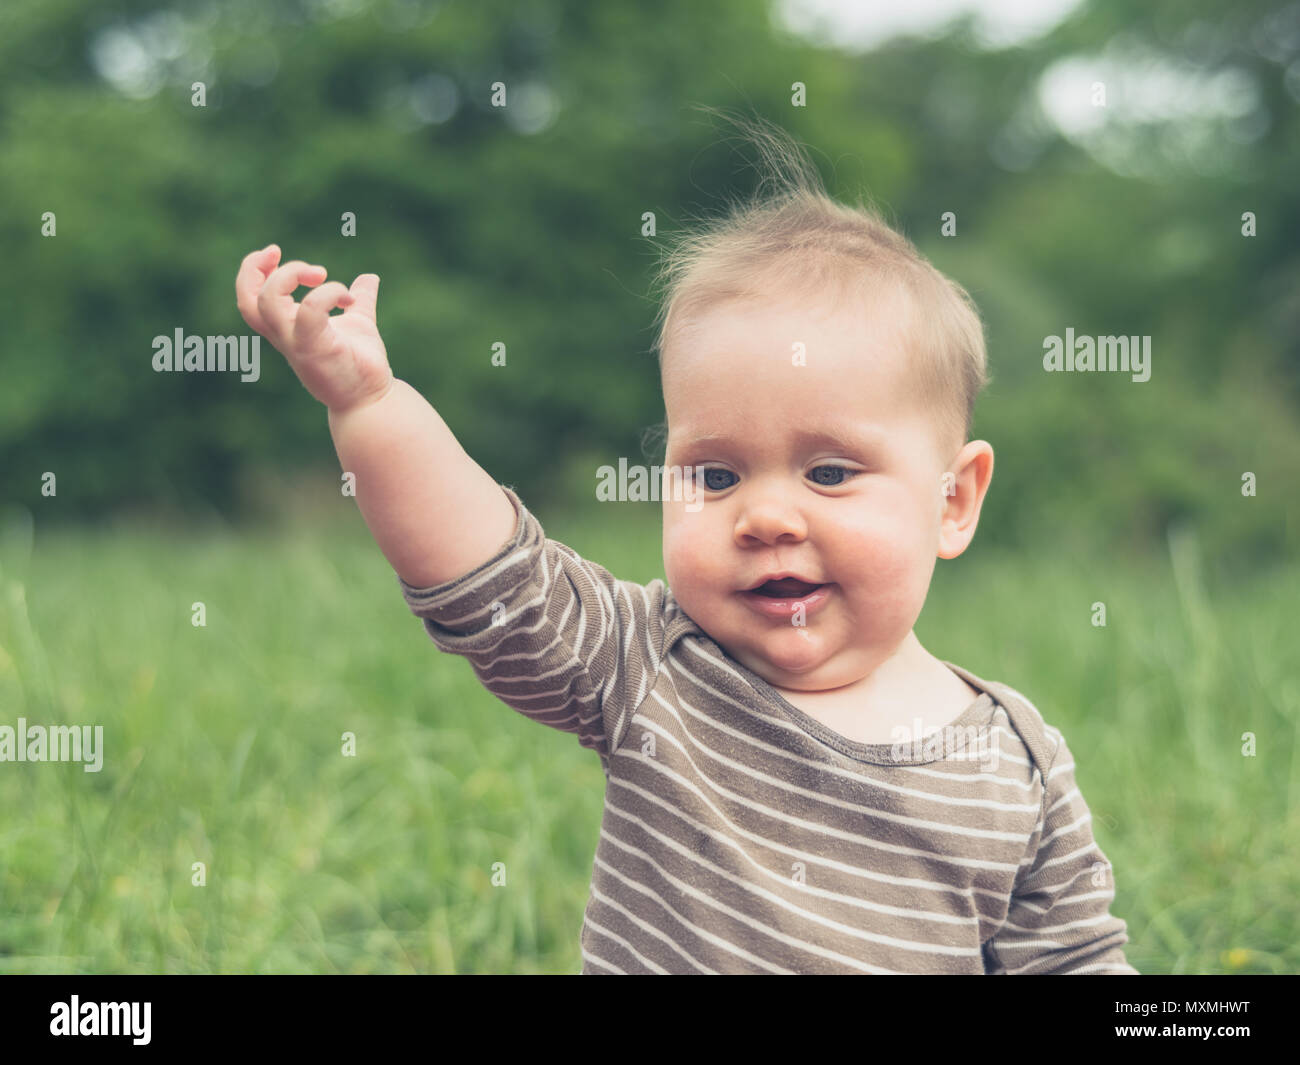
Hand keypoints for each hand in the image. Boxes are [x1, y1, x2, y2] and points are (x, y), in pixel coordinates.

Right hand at [235, 244, 393, 413]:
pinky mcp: (314, 348)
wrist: (372, 400)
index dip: (251, 272)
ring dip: (289, 276)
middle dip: (254, 269)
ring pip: (267, 302)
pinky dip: (327, 293)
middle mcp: (286, 336)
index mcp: (288, 328)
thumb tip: (370, 278)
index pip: (250, 299)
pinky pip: (309, 311)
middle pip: (248, 301)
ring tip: (322, 274)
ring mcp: (297, 343)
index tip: (274, 252)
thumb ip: (360, 300)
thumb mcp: (359, 323)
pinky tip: (349, 298)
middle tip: (279, 252)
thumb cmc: (361, 365)